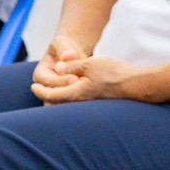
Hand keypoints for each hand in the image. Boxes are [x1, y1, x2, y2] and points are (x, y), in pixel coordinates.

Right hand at [30, 35, 88, 101]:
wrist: (70, 56)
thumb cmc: (64, 48)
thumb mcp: (62, 44)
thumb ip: (64, 50)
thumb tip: (67, 57)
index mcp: (40, 75)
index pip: (48, 82)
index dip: (61, 81)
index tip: (75, 78)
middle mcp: (45, 89)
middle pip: (52, 98)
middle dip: (67, 93)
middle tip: (82, 88)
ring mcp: (55, 96)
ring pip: (62, 105)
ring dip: (74, 101)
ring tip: (87, 93)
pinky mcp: (66, 100)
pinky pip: (72, 105)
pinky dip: (80, 102)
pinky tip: (91, 97)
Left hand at [31, 55, 145, 104]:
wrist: (136, 85)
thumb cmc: (113, 73)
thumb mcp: (90, 64)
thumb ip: (72, 67)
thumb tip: (57, 68)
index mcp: (76, 93)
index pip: (51, 95)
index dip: (41, 90)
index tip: (33, 86)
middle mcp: (81, 103)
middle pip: (58, 104)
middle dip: (47, 99)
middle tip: (40, 92)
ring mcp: (91, 105)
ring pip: (69, 105)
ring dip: (60, 99)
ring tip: (55, 93)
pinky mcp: (100, 104)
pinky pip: (79, 104)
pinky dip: (72, 99)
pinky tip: (77, 93)